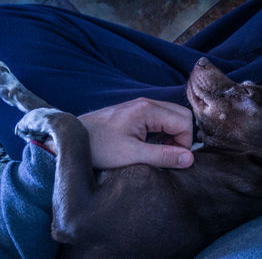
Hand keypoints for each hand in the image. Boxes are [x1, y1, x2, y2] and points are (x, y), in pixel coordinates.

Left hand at [77, 98, 193, 168]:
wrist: (72, 139)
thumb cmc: (98, 147)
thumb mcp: (132, 156)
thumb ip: (162, 156)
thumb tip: (189, 159)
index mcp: (148, 110)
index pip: (185, 121)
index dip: (185, 143)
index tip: (174, 159)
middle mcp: (147, 103)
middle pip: (181, 115)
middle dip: (181, 137)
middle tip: (168, 156)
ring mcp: (141, 107)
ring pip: (172, 117)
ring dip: (172, 136)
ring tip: (158, 153)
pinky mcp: (135, 114)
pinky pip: (160, 120)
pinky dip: (162, 134)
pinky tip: (149, 148)